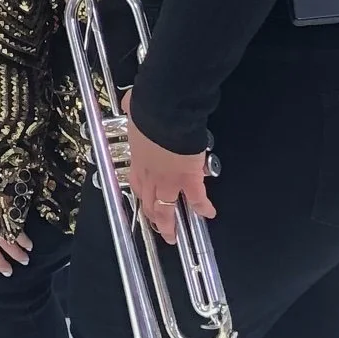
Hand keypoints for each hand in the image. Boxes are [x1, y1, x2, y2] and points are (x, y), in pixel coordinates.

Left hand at [123, 116, 214, 244]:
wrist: (165, 111)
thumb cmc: (149, 108)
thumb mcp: (134, 110)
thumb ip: (133, 110)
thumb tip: (130, 102)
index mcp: (138, 158)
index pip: (138, 183)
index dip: (141, 195)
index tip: (144, 202)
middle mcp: (150, 173)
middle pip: (149, 202)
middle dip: (153, 218)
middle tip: (157, 228)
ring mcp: (168, 179)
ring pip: (166, 208)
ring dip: (169, 224)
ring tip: (172, 236)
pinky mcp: (188, 178)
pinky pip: (197, 197)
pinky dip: (203, 207)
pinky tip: (208, 213)